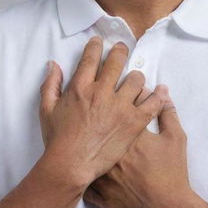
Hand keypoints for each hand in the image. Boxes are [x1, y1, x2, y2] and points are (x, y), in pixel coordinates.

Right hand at [39, 36, 167, 186]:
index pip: (91, 58)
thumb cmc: (57, 140)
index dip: (96, 46)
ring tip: (136, 79)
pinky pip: (151, 104)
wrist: (71, 165)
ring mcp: (120, 107)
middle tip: (122, 48)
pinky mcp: (134, 122)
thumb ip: (50, 85)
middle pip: (116, 62)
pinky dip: (157, 96)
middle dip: (120, 51)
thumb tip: (54, 65)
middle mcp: (102, 92)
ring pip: (136, 80)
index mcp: (80, 88)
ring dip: (136, 77)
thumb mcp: (47, 110)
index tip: (99, 42)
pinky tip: (161, 92)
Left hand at [83, 93, 192, 207]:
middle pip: (97, 125)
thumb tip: (162, 91)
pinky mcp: (97, 191)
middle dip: (99, 115)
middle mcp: (110, 149)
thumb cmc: (173, 172)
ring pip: (82, 150)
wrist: (167, 207)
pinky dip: (79, 168)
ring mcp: (101, 171)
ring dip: (83, 141)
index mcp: (128, 133)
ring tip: (86, 135)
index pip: (118, 107)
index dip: (119, 98)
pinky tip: (79, 162)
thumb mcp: (175, 138)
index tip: (119, 95)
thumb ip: (167, 112)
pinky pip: (80, 176)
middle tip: (101, 112)